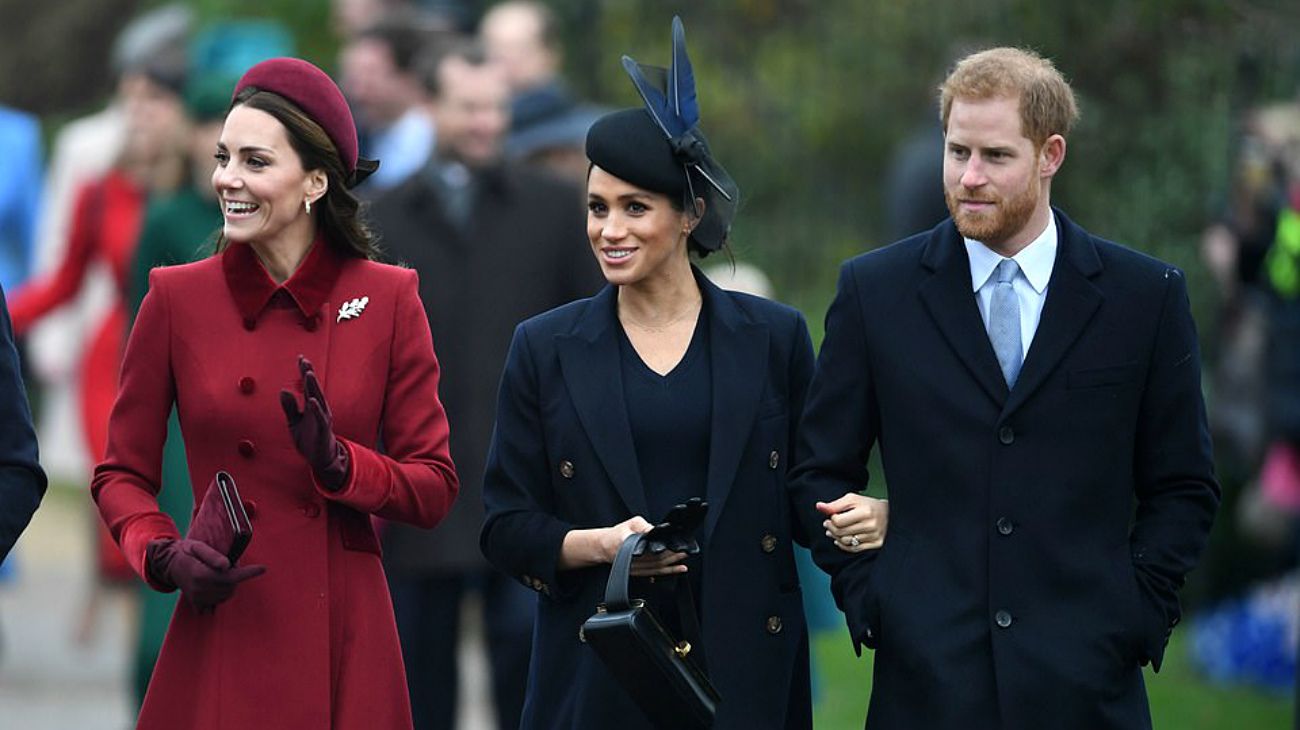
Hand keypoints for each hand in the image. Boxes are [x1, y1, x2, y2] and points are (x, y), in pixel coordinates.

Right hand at [146, 538, 265, 612]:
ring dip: (229, 585)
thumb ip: (212, 555)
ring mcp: (197, 598)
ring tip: (219, 572)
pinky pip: (216, 604)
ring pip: (226, 595)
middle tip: (227, 563)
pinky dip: (220, 595)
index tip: (263, 568)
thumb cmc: (186, 552)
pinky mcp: (196, 603)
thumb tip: (226, 565)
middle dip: (235, 575)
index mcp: (201, 574)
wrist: (168, 564)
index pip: (230, 577)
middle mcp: (199, 589)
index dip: (248, 573)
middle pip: (231, 586)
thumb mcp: (197, 546)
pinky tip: (216, 586)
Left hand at [279, 355, 348, 489]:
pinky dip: (316, 408)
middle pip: (314, 388)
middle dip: (309, 374)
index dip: (304, 372)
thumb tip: (283, 391)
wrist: (320, 458)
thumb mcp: (294, 422)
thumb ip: (289, 407)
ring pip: (318, 398)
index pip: (308, 385)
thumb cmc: (309, 438)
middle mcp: (319, 408)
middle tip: (304, 361)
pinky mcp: (323, 429)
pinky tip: (311, 400)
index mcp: (311, 405)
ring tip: (308, 374)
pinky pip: (320, 417)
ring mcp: (322, 418)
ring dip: (313, 386)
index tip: (301, 358)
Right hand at [603, 516, 688, 576]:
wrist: (604, 547)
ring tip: (684, 558)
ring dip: (672, 564)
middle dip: (672, 555)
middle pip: (656, 559)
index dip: (665, 547)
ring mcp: (635, 568)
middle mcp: (633, 559)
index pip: (650, 547)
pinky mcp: (638, 573)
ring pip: (657, 567)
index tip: (675, 544)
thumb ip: (644, 526)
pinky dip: (668, 571)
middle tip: (684, 551)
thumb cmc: (618, 534)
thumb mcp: (631, 523)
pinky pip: (655, 573)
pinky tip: (679, 569)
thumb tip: (657, 530)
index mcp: (630, 545)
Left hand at [817, 494, 888, 552]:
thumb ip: (835, 504)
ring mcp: (874, 536)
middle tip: (827, 525)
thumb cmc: (868, 505)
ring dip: (835, 537)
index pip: (838, 521)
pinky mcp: (877, 544)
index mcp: (865, 511)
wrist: (891, 514)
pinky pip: (854, 549)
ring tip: (832, 532)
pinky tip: (840, 540)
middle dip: (830, 529)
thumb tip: (818, 506)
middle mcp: (871, 525)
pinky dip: (844, 545)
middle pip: (841, 532)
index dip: (831, 519)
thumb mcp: (852, 500)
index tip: (830, 517)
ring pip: (846, 542)